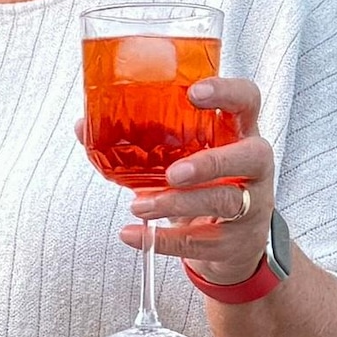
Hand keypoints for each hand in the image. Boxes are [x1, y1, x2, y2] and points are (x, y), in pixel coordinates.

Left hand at [129, 71, 280, 285]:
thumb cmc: (201, 187)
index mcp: (238, 133)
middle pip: (251, 156)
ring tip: (139, 206)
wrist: (228, 244)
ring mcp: (252, 205)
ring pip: (224, 201)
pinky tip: (134, 235)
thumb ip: (140, 141)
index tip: (194, 93)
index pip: (247, 101)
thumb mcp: (179, 158)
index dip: (227, 93)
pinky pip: (202, 241)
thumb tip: (83, 125)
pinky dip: (164, 241)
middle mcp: (253, 166)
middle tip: (173, 173)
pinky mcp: (235, 241)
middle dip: (211, 163)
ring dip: (178, 204)